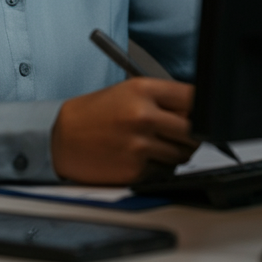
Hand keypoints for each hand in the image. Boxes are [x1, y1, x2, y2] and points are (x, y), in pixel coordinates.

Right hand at [51, 79, 195, 183]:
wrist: (60, 137)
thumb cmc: (95, 113)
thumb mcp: (129, 91)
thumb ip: (163, 99)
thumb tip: (198, 112)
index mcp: (144, 90)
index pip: (193, 97)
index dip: (201, 107)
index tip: (201, 113)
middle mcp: (143, 116)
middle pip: (193, 129)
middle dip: (192, 134)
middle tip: (182, 133)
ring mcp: (139, 145)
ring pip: (182, 154)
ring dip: (176, 152)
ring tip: (155, 144)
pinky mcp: (134, 170)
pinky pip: (164, 171)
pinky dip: (159, 167)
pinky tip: (141, 157)